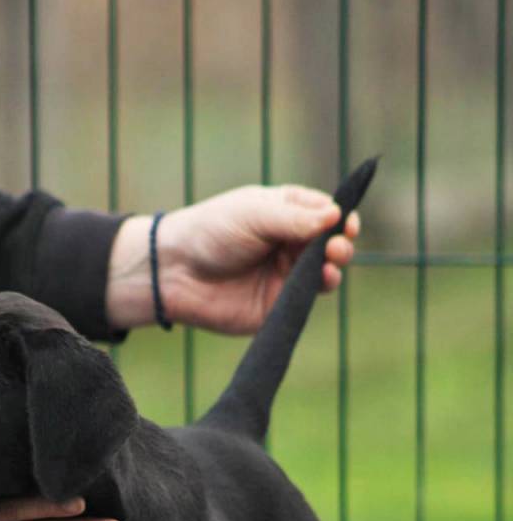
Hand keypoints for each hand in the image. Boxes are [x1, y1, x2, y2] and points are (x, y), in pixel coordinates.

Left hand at [105, 184, 359, 334]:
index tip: (346, 222)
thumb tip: (336, 215)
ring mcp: (285, 277)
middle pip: (330, 245)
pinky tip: (322, 281)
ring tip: (332, 261)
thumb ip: (295, 218)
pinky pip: (305, 301)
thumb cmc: (211, 231)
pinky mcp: (276, 307)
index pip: (325, 214)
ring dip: (334, 267)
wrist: (174, 271)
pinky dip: (317, 291)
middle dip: (340, 244)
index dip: (340, 218)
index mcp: (286, 214)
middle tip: (337, 245)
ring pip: (324, 273)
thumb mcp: (254, 213)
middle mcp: (289, 245)